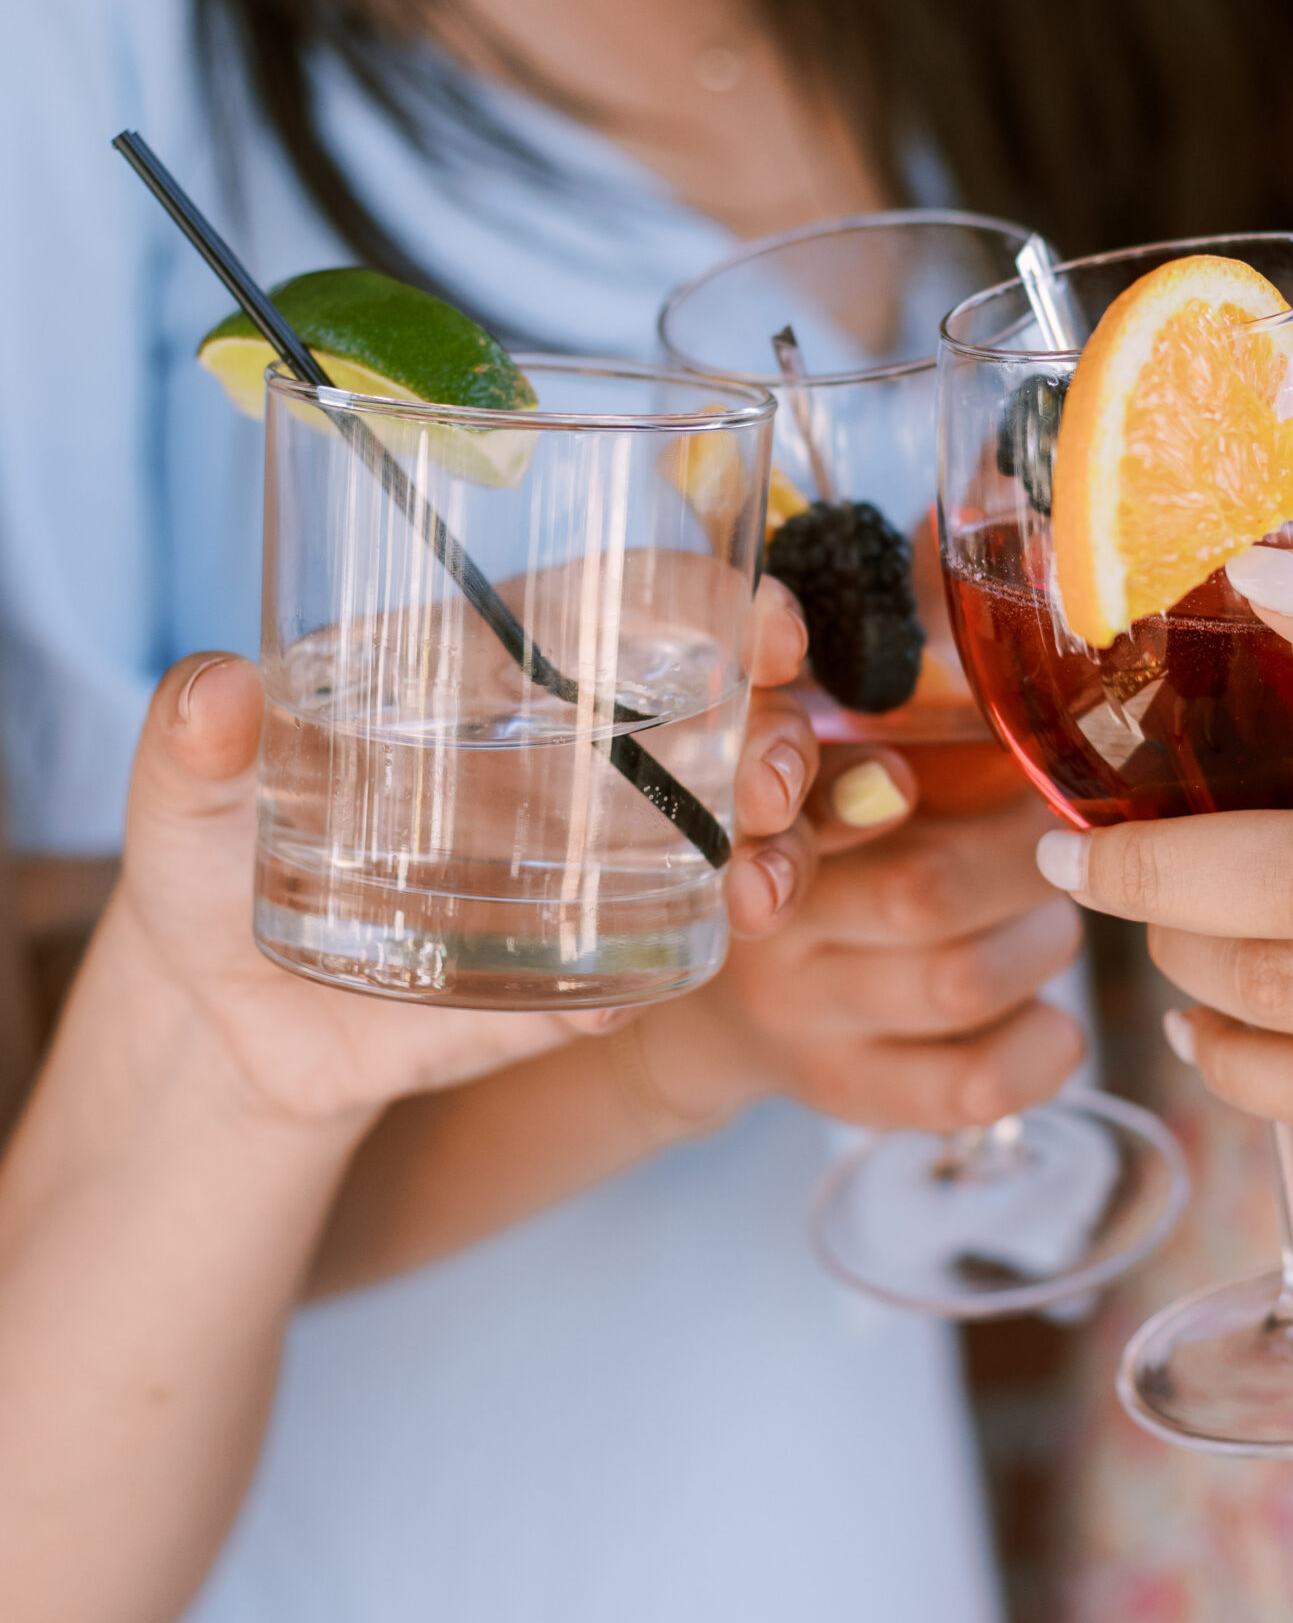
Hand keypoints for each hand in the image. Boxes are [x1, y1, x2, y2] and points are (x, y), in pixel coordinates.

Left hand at [102, 577, 817, 1131]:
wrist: (214, 1016)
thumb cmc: (208, 859)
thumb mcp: (183, 793)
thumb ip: (190, 739)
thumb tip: (214, 689)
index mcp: (494, 678)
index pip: (633, 608)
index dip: (722, 605)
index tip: (774, 629)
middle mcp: (561, 768)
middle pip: (714, 728)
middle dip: (779, 742)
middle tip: (770, 777)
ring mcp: (576, 876)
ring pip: (718, 848)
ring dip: (771, 856)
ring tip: (757, 886)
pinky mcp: (561, 978)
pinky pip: (640, 972)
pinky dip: (658, 975)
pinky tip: (638, 986)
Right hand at [645, 769, 1085, 1133]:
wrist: (722, 1014)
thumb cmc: (818, 860)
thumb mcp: (823, 780)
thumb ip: (886, 738)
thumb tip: (1026, 721)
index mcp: (759, 823)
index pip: (797, 799)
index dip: (868, 787)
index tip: (929, 777)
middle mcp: (771, 929)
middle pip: (919, 893)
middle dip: (1023, 858)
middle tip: (1059, 840)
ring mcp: (809, 1023)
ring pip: (960, 981)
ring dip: (1043, 942)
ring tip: (1050, 919)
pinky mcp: (853, 1094)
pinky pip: (970, 1084)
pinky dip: (1042, 1048)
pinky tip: (1053, 1018)